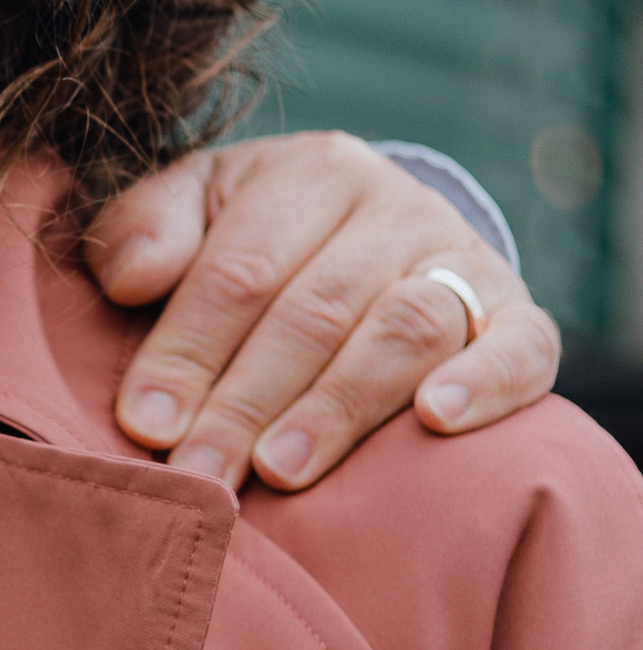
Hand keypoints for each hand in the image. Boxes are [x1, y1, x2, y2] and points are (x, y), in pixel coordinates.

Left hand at [85, 135, 558, 492]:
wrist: (374, 237)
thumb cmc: (258, 239)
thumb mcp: (195, 211)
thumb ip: (145, 231)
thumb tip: (130, 279)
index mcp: (314, 172)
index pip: (241, 269)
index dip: (188, 350)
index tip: (143, 425)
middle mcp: (397, 206)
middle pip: (314, 312)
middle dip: (245, 402)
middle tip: (199, 477)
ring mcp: (463, 260)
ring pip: (403, 331)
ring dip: (337, 407)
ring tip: (280, 471)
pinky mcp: (520, 316)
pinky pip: (518, 347)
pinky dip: (484, 384)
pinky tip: (437, 421)